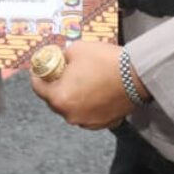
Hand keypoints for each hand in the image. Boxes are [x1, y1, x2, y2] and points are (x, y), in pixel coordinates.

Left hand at [30, 41, 147, 129]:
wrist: (136, 75)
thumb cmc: (104, 61)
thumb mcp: (76, 49)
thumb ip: (63, 57)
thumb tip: (61, 59)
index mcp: (60, 98)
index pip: (38, 88)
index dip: (37, 75)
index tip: (39, 69)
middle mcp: (71, 115)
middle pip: (55, 100)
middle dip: (55, 86)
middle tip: (61, 72)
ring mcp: (88, 122)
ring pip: (72, 108)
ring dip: (72, 95)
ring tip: (80, 80)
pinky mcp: (104, 123)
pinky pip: (88, 112)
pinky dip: (88, 103)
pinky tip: (95, 89)